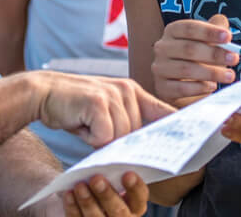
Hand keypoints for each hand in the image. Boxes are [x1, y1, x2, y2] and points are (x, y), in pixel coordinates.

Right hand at [36, 73, 172, 147]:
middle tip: (97, 129)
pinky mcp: (98, 102)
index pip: (164, 111)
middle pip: (138, 134)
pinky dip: (90, 137)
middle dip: (121, 141)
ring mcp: (113, 94)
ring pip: (121, 137)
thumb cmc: (76, 108)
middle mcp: (126, 90)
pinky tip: (80, 122)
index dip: (179, 126)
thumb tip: (147, 151)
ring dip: (101, 139)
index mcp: (133, 92)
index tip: (196, 139)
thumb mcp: (106, 112)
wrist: (44, 92)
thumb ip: (127, 124)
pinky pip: (104, 136)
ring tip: (86, 123)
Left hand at [64, 172, 148, 216]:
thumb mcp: (115, 178)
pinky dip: (73, 207)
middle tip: (96, 179)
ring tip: (79, 185)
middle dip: (107, 195)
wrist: (90, 198)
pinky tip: (69, 194)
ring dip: (88, 201)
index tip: (127, 174)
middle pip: (118, 211)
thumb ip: (115, 171)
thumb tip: (112, 152)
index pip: (140, 197)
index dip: (135, 187)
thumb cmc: (106, 183)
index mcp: (135, 205)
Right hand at [151, 14, 239, 106]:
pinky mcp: (162, 87)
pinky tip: (212, 86)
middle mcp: (163, 47)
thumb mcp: (206, 41)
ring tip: (229, 75)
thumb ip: (214, 30)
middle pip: (188, 48)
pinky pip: (181, 88)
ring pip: (186, 69)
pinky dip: (199, 88)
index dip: (209, 32)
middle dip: (214, 54)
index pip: (189, 28)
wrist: (182, 84)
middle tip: (234, 58)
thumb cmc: (196, 58)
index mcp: (172, 31)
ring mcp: (160, 68)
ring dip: (211, 73)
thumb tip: (222, 21)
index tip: (228, 37)